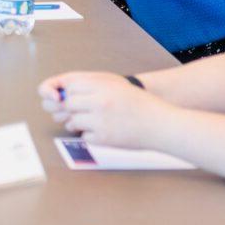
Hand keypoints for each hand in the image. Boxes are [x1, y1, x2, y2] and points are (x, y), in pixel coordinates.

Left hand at [39, 71, 165, 147]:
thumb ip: (92, 85)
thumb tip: (64, 91)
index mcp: (104, 86)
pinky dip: (91, 136)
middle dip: (72, 109)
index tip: (78, 98)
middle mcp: (100, 102)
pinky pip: (84, 136)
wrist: (160, 124)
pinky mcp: (103, 138)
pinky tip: (105, 131)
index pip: (71, 86)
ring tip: (95, 122)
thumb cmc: (138, 103)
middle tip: (85, 111)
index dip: (72, 93)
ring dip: (79, 123)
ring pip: (73, 121)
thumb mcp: (116, 85)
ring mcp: (101, 121)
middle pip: (68, 104)